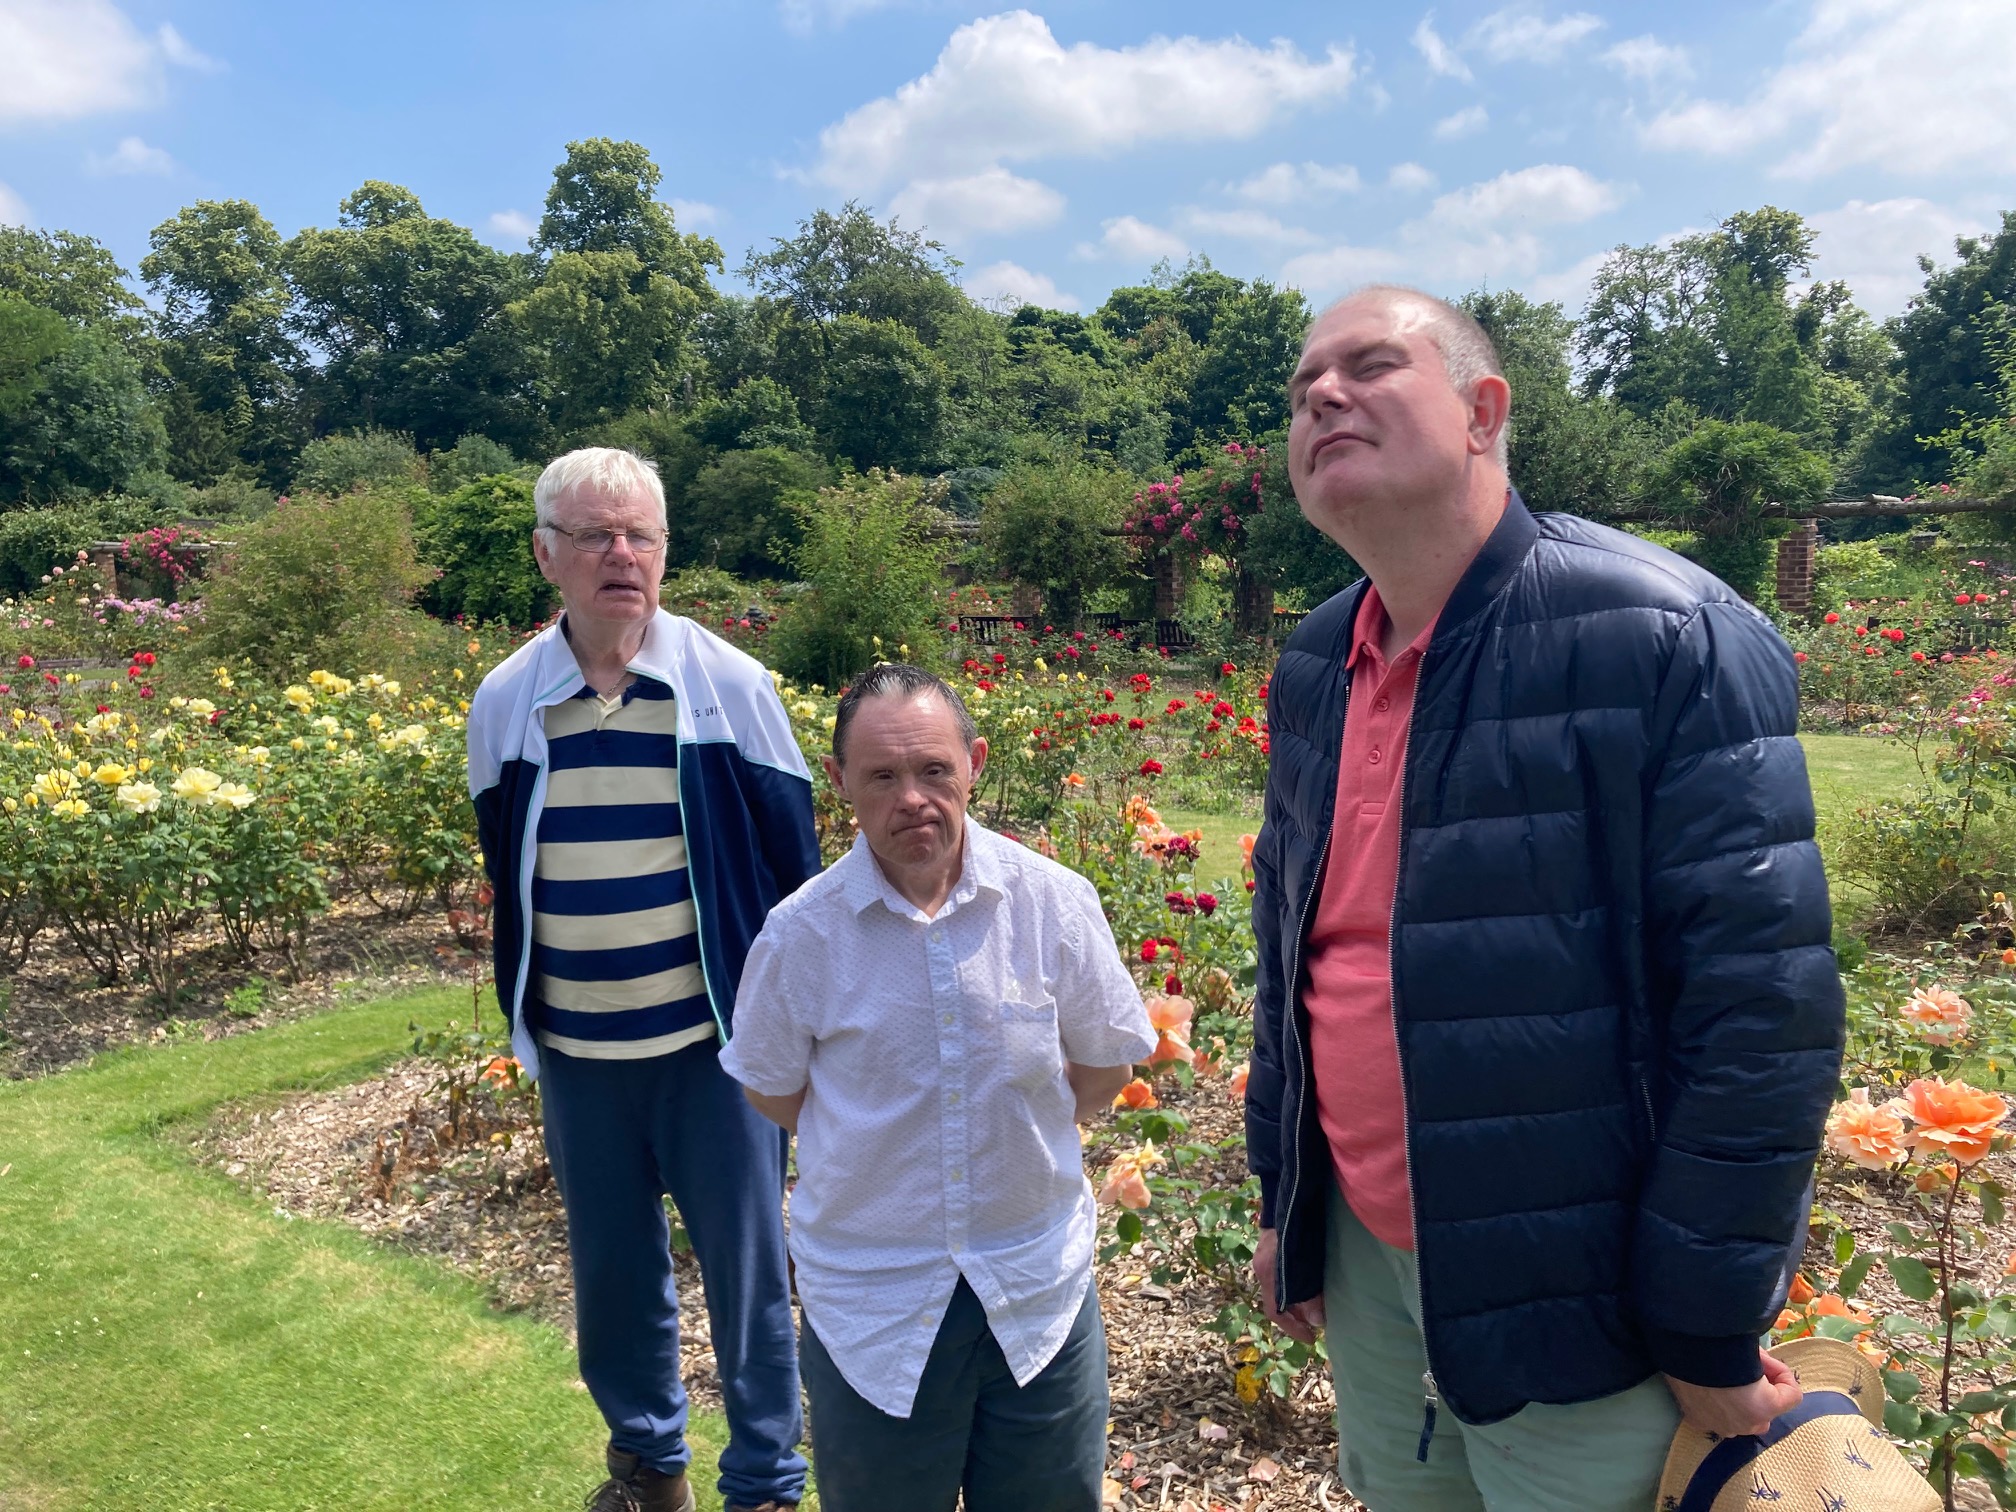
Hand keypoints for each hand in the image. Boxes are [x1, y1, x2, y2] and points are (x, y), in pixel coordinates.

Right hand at [1252, 1227, 1325, 1343]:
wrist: (1287, 1196)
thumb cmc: (1299, 1229)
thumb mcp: (1308, 1264)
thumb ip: (1311, 1293)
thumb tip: (1316, 1321)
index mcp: (1269, 1274)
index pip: (1275, 1312)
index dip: (1293, 1328)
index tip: (1312, 1339)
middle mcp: (1262, 1268)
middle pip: (1276, 1301)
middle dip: (1295, 1317)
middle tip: (1315, 1326)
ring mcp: (1263, 1258)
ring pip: (1278, 1290)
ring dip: (1294, 1302)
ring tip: (1314, 1309)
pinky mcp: (1269, 1250)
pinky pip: (1278, 1278)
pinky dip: (1292, 1289)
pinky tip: (1306, 1286)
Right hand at [1664, 1349, 1802, 1437]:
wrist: (1679, 1349)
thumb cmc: (1721, 1347)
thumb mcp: (1753, 1351)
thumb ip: (1765, 1363)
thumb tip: (1762, 1362)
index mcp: (1764, 1407)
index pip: (1792, 1395)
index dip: (1781, 1372)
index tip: (1764, 1358)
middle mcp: (1745, 1425)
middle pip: (1766, 1412)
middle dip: (1762, 1394)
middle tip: (1747, 1370)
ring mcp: (1719, 1426)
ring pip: (1742, 1421)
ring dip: (1741, 1404)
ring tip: (1726, 1381)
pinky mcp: (1698, 1421)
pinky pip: (1717, 1419)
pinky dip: (1716, 1406)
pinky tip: (1708, 1388)